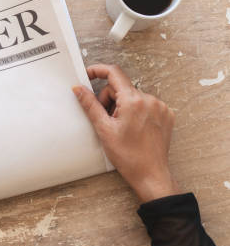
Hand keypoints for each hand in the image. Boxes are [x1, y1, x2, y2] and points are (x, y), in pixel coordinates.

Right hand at [72, 64, 179, 202]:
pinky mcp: (166, 115)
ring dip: (122, 107)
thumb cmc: (129, 156)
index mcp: (133, 101)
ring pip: (132, 96)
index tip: (89, 74)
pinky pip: (145, 104)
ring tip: (120, 127)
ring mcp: (160, 107)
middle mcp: (149, 100)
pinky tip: (132, 128)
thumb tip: (79, 89)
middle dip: (109, 99)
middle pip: (121, 88)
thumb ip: (90, 104)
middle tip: (106, 119)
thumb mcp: (103, 128)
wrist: (151, 175)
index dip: (98, 71)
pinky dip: (135, 111)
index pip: (114, 73)